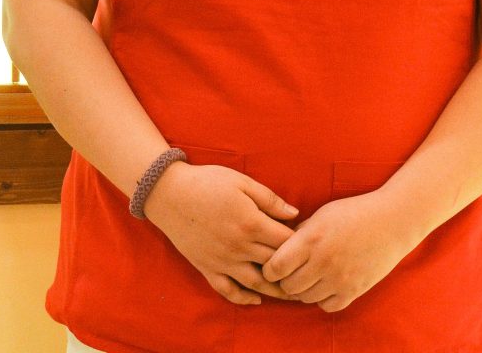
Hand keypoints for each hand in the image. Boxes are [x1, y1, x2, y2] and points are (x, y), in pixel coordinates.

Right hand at [144, 161, 299, 305]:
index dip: (301, 245)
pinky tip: (256, 299)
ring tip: (292, 294)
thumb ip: (270, 199)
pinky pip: (228, 291)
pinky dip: (244, 298)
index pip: (284, 241)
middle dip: (294, 269)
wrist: (170, 193)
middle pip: (274, 264)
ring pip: (256, 283)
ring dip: (276, 291)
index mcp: (250, 223)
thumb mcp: (242, 182)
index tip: (312, 246)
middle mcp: (239, 246)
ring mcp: (222, 261)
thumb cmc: (208, 182)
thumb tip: (295, 213)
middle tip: (309, 273)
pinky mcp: (207, 268)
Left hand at [261, 190, 413, 312]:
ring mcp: (339, 278)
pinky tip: (325, 284)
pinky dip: (322, 298)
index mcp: (311, 238)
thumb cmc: (354, 212)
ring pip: (305, 298)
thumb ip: (300, 233)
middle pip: (288, 286)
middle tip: (291, 271)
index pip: (275, 267)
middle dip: (285, 280)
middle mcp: (322, 261)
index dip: (270, 268)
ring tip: (309, 276)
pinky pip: (326, 306)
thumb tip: (280, 247)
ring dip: (303, 289)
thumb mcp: (322, 214)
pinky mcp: (353, 291)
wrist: (391, 221)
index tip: (273, 264)